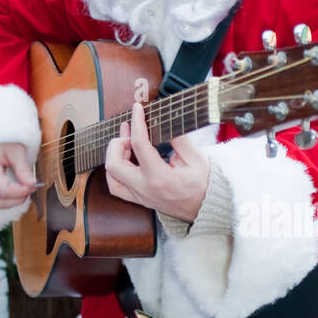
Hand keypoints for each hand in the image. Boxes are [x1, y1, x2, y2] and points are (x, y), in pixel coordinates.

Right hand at [0, 142, 37, 210]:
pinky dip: (7, 202)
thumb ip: (23, 168)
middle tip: (31, 187)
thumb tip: (32, 184)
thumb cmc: (5, 143)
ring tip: (24, 190)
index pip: (4, 190)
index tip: (33, 186)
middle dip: (19, 198)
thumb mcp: (17, 151)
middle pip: (0, 201)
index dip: (20, 192)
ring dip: (14, 202)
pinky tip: (16, 193)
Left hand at [105, 101, 209, 221]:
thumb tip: (164, 121)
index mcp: (160, 177)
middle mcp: (146, 189)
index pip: (139, 145)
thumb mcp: (196, 158)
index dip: (137, 122)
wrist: (206, 208)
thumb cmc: (203, 184)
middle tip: (131, 134)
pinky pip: (116, 187)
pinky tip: (126, 160)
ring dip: (114, 157)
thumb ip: (179, 139)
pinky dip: (116, 171)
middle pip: (114, 164)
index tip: (137, 109)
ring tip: (126, 145)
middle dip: (118, 143)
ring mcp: (140, 196)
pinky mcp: (139, 199)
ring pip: (111, 177)